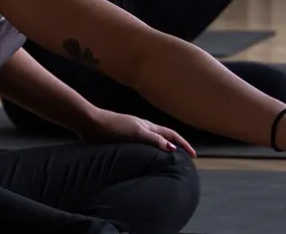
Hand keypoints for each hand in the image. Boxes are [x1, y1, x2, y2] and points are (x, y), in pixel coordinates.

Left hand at [76, 110, 195, 156]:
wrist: (92, 123)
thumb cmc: (114, 126)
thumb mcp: (136, 133)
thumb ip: (154, 140)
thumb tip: (172, 148)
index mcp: (149, 126)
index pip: (172, 135)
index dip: (184, 144)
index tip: (193, 155)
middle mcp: (143, 128)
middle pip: (165, 137)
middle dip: (177, 147)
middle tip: (184, 159)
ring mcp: (134, 133)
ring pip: (154, 142)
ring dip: (163, 150)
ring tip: (168, 161)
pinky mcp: (124, 139)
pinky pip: (142, 146)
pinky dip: (150, 152)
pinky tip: (145, 160)